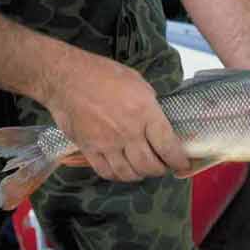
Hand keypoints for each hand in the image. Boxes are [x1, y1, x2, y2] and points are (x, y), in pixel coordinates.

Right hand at [45, 50, 190, 181]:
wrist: (66, 78)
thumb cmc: (104, 74)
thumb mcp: (138, 83)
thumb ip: (151, 106)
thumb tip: (159, 123)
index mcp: (145, 113)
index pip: (168, 146)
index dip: (178, 161)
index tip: (182, 164)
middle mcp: (128, 132)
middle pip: (149, 166)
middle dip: (160, 170)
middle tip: (162, 166)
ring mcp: (107, 143)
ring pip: (129, 173)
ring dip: (140, 174)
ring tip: (143, 168)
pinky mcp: (89, 149)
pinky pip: (107, 172)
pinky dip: (118, 175)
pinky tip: (122, 169)